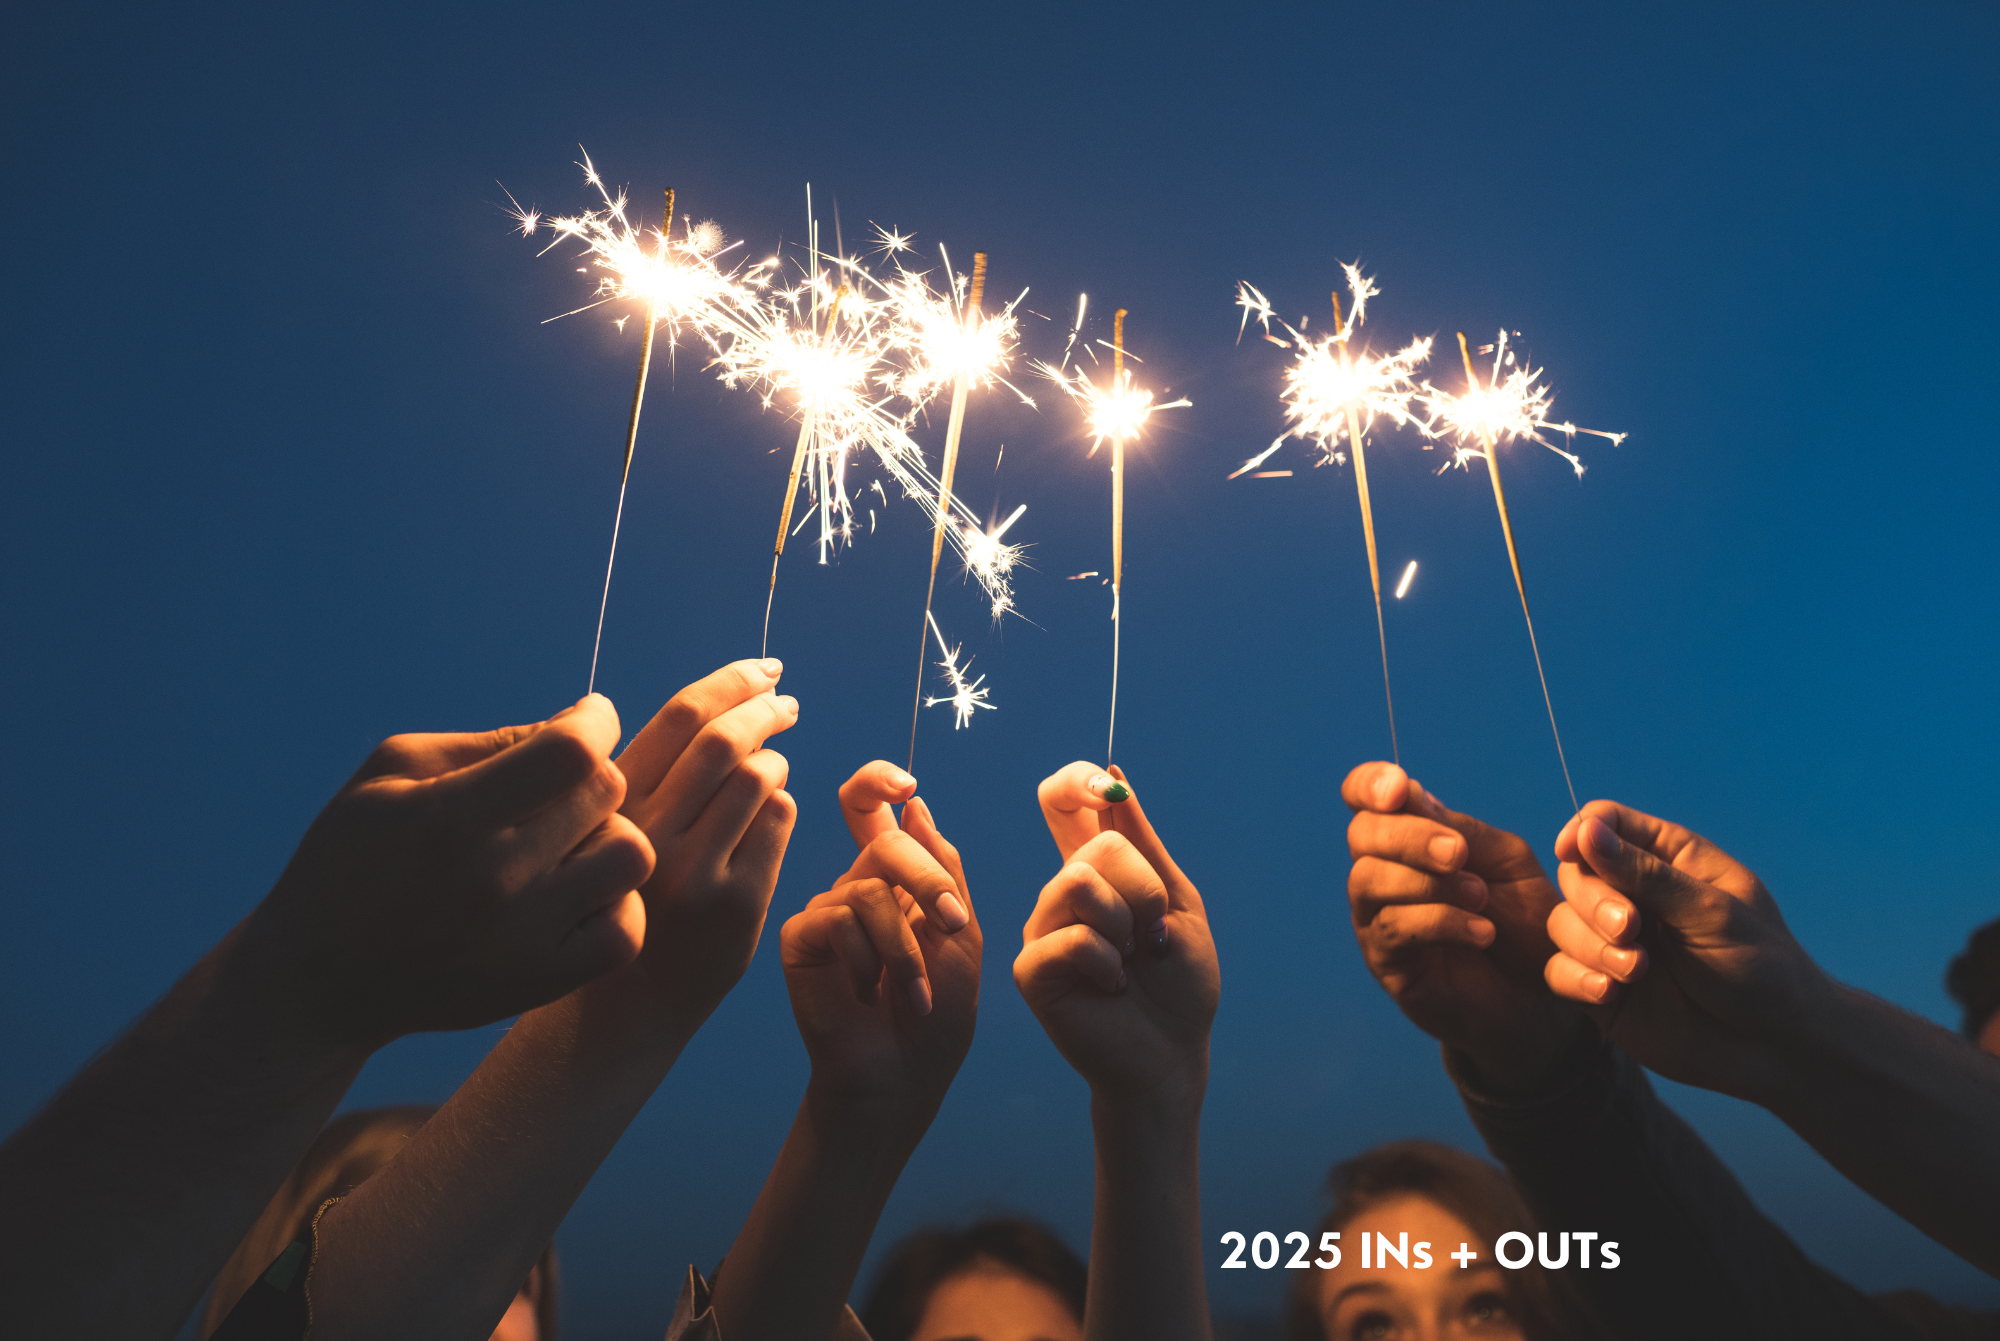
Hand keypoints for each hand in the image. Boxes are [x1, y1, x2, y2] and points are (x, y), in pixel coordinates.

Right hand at [237, 694, 654, 1049]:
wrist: (318, 980)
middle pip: (605, 794)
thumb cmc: (351, 859)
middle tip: (557, 789)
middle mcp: (495, 879)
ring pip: (630, 857)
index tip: (587, 719)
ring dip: (608, 836)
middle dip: (590, 774)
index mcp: (450, 818)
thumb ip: (486, 742)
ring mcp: (524, 938)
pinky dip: (616, 903)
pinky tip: (578, 893)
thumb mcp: (390, 774)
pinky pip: (627, 930)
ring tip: (568, 842)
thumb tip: (575, 722)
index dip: (594, 721)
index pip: (570, 752)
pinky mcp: (541, 982)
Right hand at [609, 659, 799, 1021]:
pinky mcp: (737, 904)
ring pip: (758, 776)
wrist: (628, 1001)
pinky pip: (778, 821)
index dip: (730, 680)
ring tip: (772, 761)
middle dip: (765, 707)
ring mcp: (695, 872)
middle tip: (786, 701)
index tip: (763, 668)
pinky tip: (769, 811)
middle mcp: (648, 834)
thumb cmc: (626, 897)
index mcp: (612, 805)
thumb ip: (653, 775)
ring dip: (774, 758)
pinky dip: (781, 803)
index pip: (679, 717)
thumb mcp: (617, 830)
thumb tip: (719, 702)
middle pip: (725, 740)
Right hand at [780, 762, 979, 1115]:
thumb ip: (944, 869)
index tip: (907, 784)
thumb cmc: (938, 1016)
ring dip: (905, 947)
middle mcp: (856, 887)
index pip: (873, 809)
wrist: (902, 1078)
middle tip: (953, 925)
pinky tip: (869, 994)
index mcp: (896, 880)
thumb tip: (915, 804)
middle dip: (928, 881)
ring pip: (868, 888)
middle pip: (884, 842)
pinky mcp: (800, 938)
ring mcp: (826, 911)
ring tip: (914, 993)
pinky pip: (837, 919)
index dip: (878, 781)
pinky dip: (869, 959)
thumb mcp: (961, 935)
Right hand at [1017, 763, 1217, 1105]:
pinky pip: (1074, 937)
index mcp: (1093, 870)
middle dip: (1144, 890)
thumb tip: (1115, 777)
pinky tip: (1112, 987)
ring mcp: (1042, 928)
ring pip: (1081, 883)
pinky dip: (1110, 963)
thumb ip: (1145, 844)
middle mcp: (1060, 893)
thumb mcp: (1178, 902)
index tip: (1103, 787)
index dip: (1075, 781)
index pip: (1061, 802)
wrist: (1173, 1052)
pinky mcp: (1031, 968)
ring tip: (1130, 962)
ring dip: (1127, 925)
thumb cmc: (1179, 983)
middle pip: (1096, 846)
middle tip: (1151, 936)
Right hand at [1343, 762, 1582, 1093]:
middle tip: (1456, 853)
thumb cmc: (1522, 920)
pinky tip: (1481, 931)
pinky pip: (1393, 928)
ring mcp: (1376, 916)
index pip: (1363, 797)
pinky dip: (1440, 922)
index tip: (1399, 789)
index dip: (1368, 784)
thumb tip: (1410, 795)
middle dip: (1409, 837)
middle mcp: (1381, 870)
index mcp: (1408, 835)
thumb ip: (1459, 830)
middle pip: (1362, 835)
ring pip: (1369, 880)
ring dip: (1427, 883)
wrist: (1541, 994)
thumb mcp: (1503, 862)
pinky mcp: (1385, 961)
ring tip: (1480, 897)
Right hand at [1545, 802, 1829, 1097]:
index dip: (1582, 832)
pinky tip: (1611, 993)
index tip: (1572, 851)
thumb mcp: (1711, 913)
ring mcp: (1614, 942)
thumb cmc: (1761, 968)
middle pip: (1575, 874)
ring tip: (1635, 970)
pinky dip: (1577, 978)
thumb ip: (1646, 874)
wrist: (1775, 1048)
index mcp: (1669, 860)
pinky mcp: (1601, 986)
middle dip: (1594, 901)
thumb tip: (1584, 831)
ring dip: (1590, 945)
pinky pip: (1559, 970)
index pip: (1606, 824)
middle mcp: (1635, 895)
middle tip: (1631, 930)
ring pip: (1563, 922)